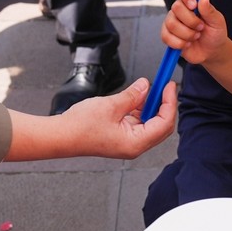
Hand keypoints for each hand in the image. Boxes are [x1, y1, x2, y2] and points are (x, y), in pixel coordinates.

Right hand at [5, 77, 175, 161]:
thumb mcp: (111, 105)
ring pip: (149, 123)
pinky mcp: (120, 137)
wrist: (61, 136)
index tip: (170, 85)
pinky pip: (137, 122)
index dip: (170, 102)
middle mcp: (134, 145)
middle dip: (164, 104)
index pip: (164, 123)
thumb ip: (132, 95)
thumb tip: (146, 86)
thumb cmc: (81, 126)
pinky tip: (137, 96)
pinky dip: (140, 109)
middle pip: (160, 125)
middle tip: (164, 85)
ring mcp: (127, 142)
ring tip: (148, 88)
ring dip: (151, 105)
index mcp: (136, 143)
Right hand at [160, 0, 229, 65]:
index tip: (193, 5)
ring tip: (196, 36)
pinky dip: (180, 43)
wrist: (211, 51)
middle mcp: (181, 8)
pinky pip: (166, 36)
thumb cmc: (215, 34)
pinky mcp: (167, 34)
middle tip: (201, 27)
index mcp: (193, 0)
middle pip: (176, 7)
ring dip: (187, 34)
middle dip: (191, 21)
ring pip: (171, 24)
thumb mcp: (218, 22)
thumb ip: (210, 10)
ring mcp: (172, 21)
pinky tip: (187, 43)